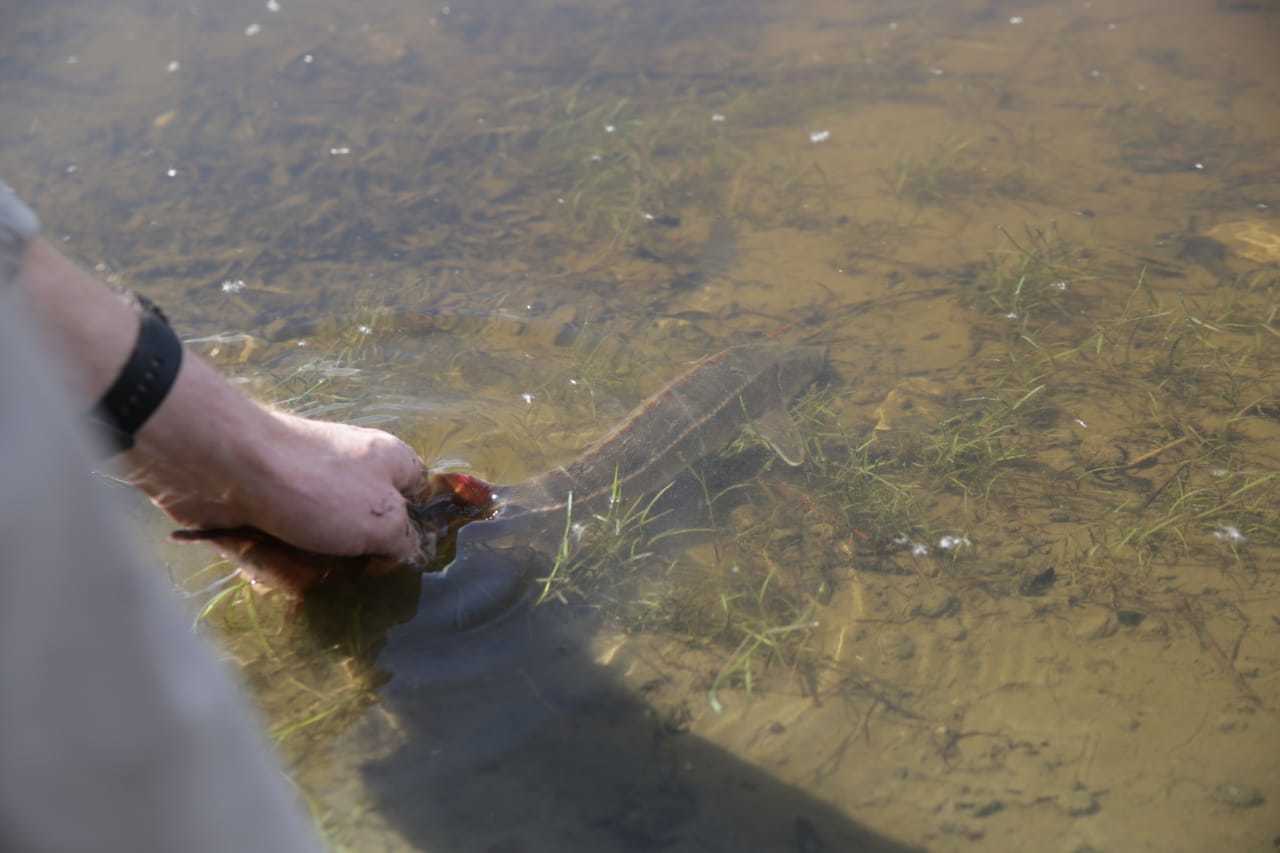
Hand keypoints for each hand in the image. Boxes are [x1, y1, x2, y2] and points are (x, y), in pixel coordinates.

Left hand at [149, 411, 427, 558]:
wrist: (228, 467)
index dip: (415, 529)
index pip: (419, 493)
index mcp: (388, 462)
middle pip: (366, 527)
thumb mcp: (382, 521)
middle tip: (348, 578)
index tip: (399, 559)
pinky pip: (283, 544)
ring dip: (312, 567)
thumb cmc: (320, 490)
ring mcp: (306, 488)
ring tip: (300, 575)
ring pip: (322, 543)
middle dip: (355, 559)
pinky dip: (276, 561)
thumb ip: (405, 541)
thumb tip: (410, 551)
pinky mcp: (268, 505)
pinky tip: (268, 567)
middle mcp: (350, 472)